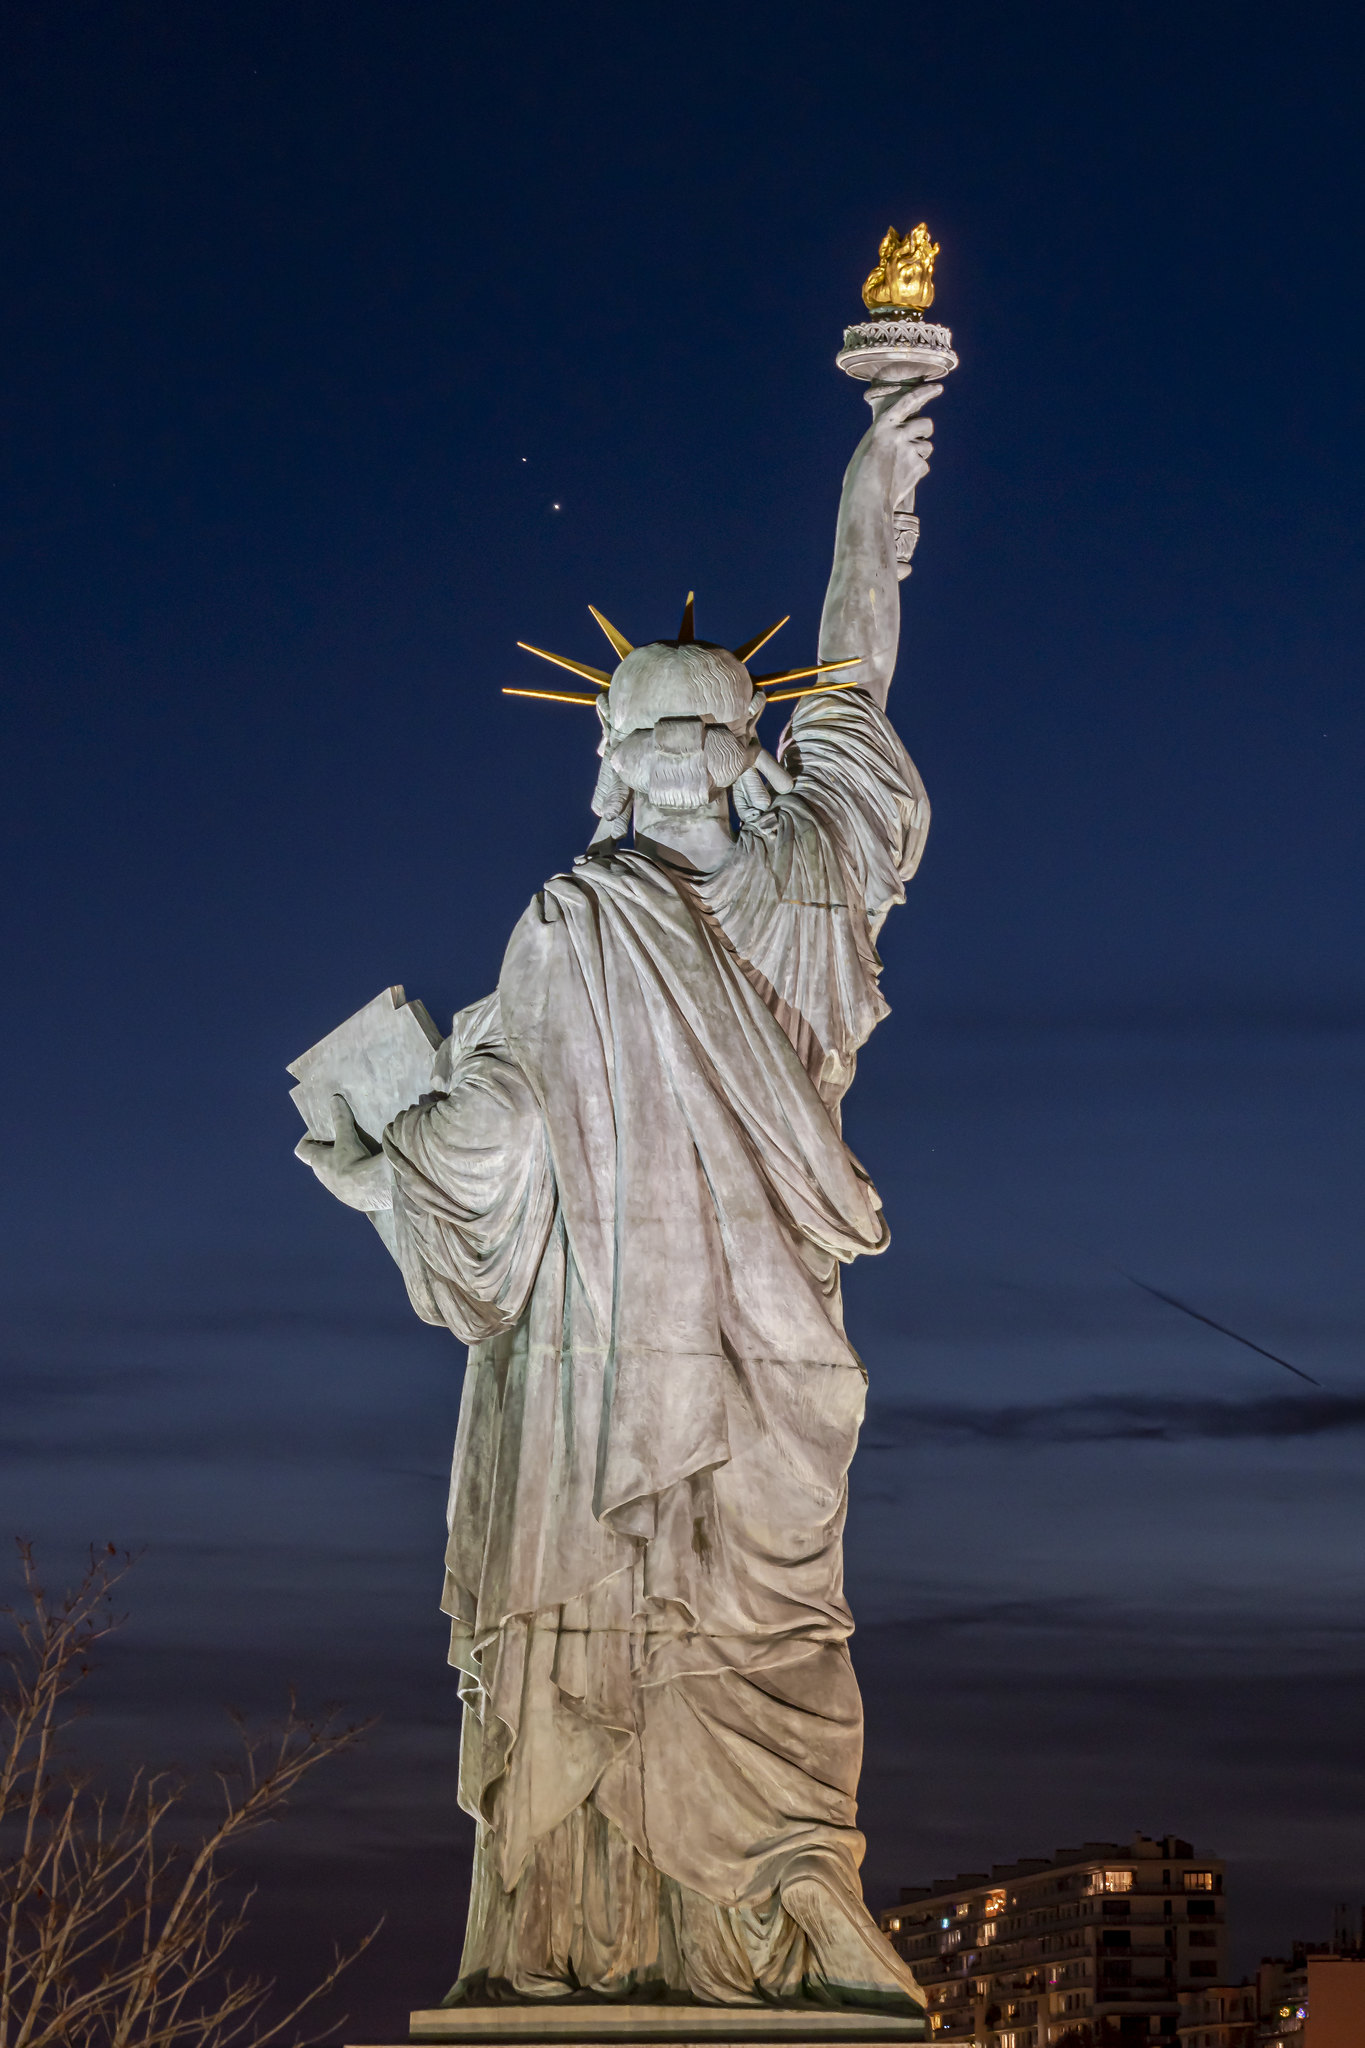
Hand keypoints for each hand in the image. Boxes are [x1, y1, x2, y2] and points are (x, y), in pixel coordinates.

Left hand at [295, 1094, 392, 1210]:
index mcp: (317, 1161)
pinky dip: (355, 1178)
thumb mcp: (347, 1137)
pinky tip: (368, 1172)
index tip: (321, 1131)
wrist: (371, 1189)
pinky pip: (349, 1186)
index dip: (308, 1138)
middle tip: (344, 1140)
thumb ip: (341, 1119)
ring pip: (334, 1174)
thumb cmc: (353, 1161)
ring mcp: (336, 1189)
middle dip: (329, 1150)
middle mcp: (322, 1176)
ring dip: (342, 1165)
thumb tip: (335, 1099)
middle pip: (319, 1161)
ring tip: (359, 1155)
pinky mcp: (351, 1198)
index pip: (301, 1149)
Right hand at [867, 381, 940, 509]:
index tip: (938, 389)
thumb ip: (882, 440)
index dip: (925, 393)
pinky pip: (924, 466)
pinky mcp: (918, 466)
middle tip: (918, 442)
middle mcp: (899, 433)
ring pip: (927, 447)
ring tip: (901, 469)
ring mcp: (910, 449)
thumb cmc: (859, 478)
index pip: (908, 402)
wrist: (866, 499)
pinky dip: (915, 473)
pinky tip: (901, 480)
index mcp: (882, 425)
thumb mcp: (866, 449)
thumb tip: (890, 443)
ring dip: (919, 455)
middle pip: (926, 425)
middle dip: (925, 432)